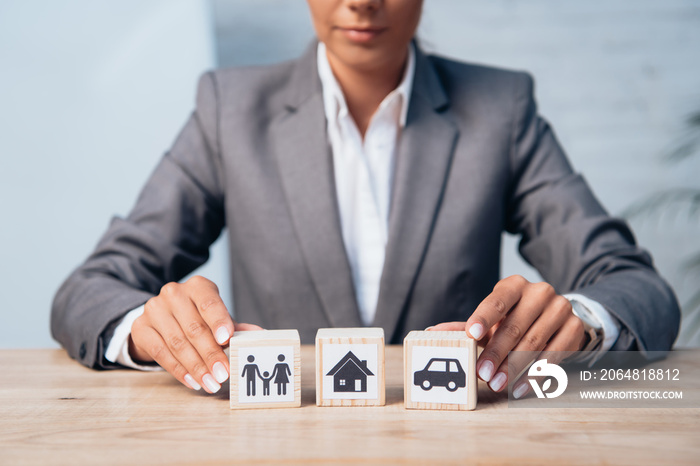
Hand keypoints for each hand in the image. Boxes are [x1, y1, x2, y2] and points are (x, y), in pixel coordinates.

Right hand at [129, 275, 262, 392]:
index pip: (209, 303)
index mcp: (198, 286)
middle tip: (223, 374)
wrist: (161, 318)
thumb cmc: (196, 317)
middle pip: (194, 328)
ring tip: (211, 383)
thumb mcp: (215, 318)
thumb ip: (234, 327)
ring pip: (178, 343)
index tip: (226, 339)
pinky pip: (161, 353)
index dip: (218, 321)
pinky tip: (193, 381)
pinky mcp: (141, 328)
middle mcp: (174, 293)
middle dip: (211, 354)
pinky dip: (179, 370)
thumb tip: (259, 334)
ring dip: (196, 367)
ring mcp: (154, 309)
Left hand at [430, 275, 585, 396]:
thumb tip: (432, 333)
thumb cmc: (513, 317)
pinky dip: (535, 374)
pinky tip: (520, 387)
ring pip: (534, 343)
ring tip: (498, 385)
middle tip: (482, 374)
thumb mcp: (491, 318)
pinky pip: (554, 355)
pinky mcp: (574, 328)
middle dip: (497, 353)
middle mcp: (539, 292)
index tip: (472, 335)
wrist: (553, 315)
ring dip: (514, 368)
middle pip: (515, 326)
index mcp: (514, 285)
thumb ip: (464, 326)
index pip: (497, 300)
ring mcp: (560, 309)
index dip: (484, 318)